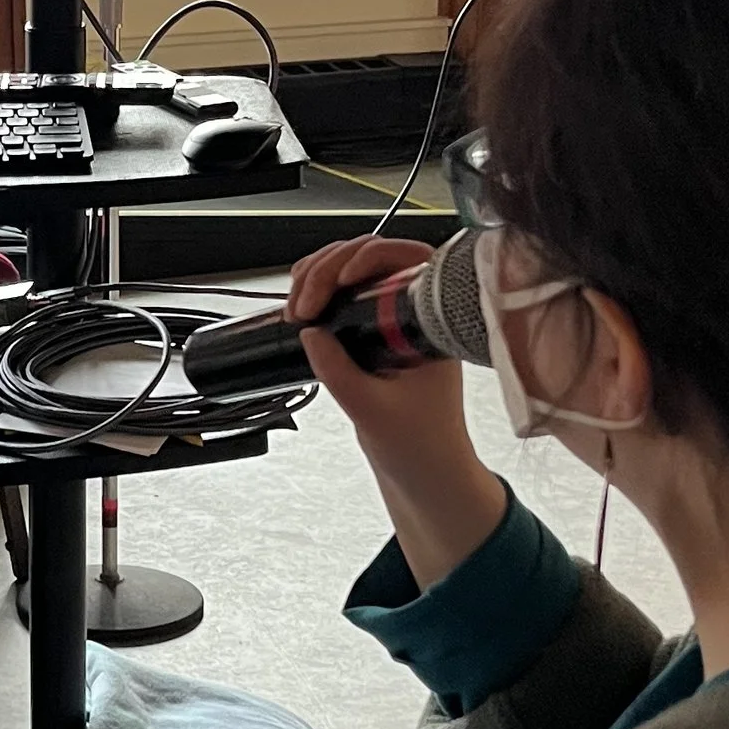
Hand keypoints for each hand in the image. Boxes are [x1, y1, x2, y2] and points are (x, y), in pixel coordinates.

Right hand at [286, 235, 506, 589]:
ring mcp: (393, 319)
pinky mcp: (373, 331)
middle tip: (302, 305)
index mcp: (432, 324)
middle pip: (372, 256)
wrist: (426, 473)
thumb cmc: (419, 446)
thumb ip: (336, 371)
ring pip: (353, 269)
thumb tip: (309, 332)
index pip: (407, 259)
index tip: (337, 282)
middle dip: (327, 269)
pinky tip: (301, 306)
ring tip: (296, 308)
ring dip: (317, 276)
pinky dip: (319, 291)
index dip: (368, 257)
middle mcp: (415, 313)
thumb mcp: (370, 410)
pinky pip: (344, 294)